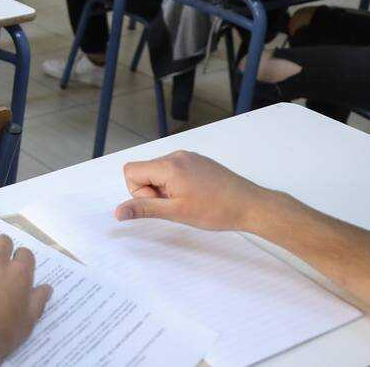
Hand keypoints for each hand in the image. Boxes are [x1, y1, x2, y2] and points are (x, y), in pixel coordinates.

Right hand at [114, 150, 272, 232]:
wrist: (251, 205)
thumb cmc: (217, 210)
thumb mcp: (176, 212)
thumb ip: (143, 209)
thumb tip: (118, 211)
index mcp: (169, 165)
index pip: (131, 171)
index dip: (139, 192)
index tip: (161, 203)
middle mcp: (176, 156)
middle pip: (144, 171)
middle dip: (153, 191)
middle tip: (176, 205)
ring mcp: (188, 157)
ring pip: (159, 172)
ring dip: (165, 189)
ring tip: (187, 201)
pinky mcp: (197, 161)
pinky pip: (174, 170)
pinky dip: (177, 184)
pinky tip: (195, 196)